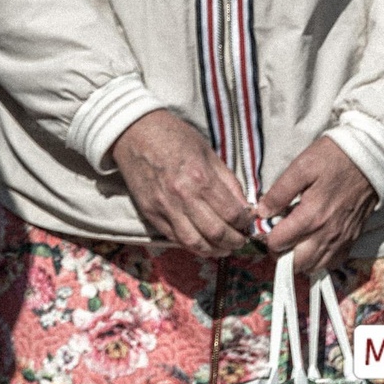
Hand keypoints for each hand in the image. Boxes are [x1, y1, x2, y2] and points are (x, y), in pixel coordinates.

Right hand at [109, 109, 258, 256]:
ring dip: (215, 250)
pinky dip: (192, 246)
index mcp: (200, 178)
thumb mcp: (208, 152)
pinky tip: (203, 243)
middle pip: (216, 233)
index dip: (246, 223)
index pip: (232, 213)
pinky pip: (175, 239)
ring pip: (195, 243)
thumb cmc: (174, 137)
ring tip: (225, 248)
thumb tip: (244, 207)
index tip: (248, 222)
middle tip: (241, 240)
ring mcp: (165, 208)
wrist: (135, 133)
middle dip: (235, 241)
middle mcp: (183, 196)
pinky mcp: (151, 214)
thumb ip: (228, 181)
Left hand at [253, 136, 378, 275]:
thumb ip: (280, 191)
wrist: (370, 160)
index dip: (266, 236)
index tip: (266, 225)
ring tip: (293, 240)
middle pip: (295, 264)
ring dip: (299, 259)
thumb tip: (262, 212)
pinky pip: (332, 263)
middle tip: (277, 235)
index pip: (279, 244)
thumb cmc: (333, 159)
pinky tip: (313, 242)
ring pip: (313, 268)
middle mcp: (327, 234)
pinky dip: (319, 260)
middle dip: (280, 253)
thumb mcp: (301, 166)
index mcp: (311, 216)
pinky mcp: (352, 240)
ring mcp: (341, 240)